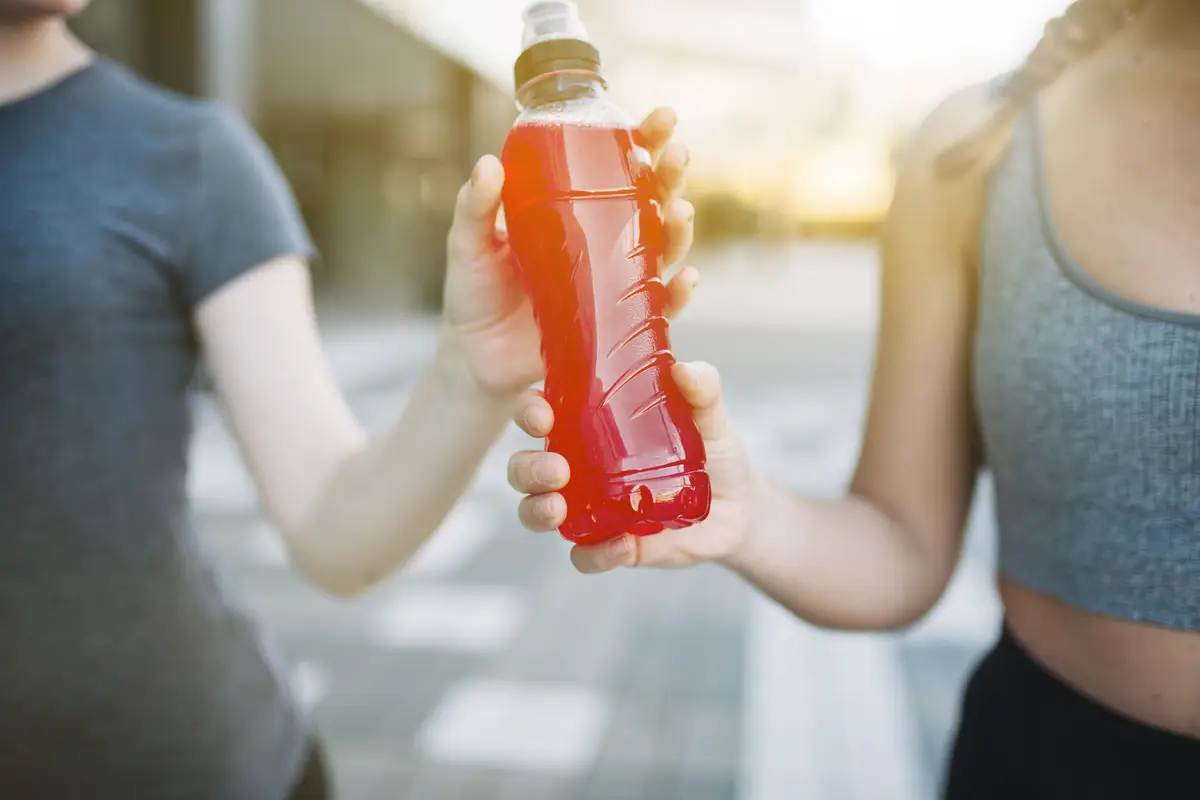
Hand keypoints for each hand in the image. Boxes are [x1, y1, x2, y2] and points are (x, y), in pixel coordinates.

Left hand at [438, 108, 698, 398]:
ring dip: (680, 229)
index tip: (662, 119)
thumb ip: (475, 207)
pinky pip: (656, 308)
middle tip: (677, 155)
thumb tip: (489, 165)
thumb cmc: (473, 293)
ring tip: (681, 211)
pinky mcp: (616, 324)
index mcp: (572, 210)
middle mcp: (602, 241)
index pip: (617, 166)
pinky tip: (686, 280)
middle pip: (652, 201)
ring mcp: (613, 282)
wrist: (475, 359)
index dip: (645, 141)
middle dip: (671, 176)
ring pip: (663, 249)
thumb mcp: (468, 245)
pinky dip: (677, 294)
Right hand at [507, 361, 757, 572]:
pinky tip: (622, 545)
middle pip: (525, 466)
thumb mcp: (710, 417)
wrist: (739, 508)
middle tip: (556, 470)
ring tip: (558, 510)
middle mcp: (579, 465)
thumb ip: (703, 391)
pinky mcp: (609, 544)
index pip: (540, 412)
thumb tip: (685, 370)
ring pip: (537, 511)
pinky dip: (595, 554)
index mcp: (589, 424)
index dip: (528, 411)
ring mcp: (589, 508)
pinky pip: (585, 555)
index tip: (541, 415)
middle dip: (527, 469)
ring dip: (536, 511)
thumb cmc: (713, 450)